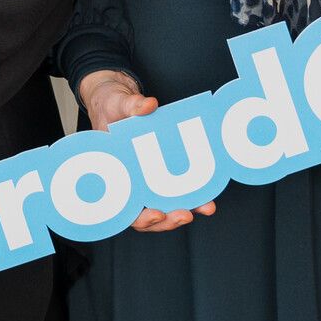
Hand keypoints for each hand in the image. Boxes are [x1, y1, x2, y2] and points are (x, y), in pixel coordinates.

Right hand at [75, 70, 216, 231]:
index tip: (156, 214)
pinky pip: (179, 187)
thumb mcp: (117, 102)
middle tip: (187, 214)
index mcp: (115, 170)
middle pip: (148, 214)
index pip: (124, 206)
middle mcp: (132, 180)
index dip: (140, 217)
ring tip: (207, 207)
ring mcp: (148, 177)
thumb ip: (131, 105)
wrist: (118, 100)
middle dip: (169, 219)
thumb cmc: (112, 106)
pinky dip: (193, 193)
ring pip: (166, 205)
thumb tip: (149, 105)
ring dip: (187, 209)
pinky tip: (209, 190)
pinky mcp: (164, 169)